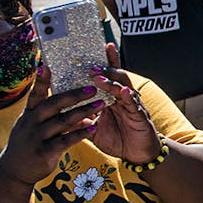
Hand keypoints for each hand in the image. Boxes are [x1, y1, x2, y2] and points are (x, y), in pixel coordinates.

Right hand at [0, 64, 103, 186]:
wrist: (14, 171)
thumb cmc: (28, 144)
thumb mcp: (31, 125)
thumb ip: (46, 114)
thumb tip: (68, 103)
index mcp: (29, 114)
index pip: (36, 94)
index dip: (42, 80)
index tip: (47, 65)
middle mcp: (31, 123)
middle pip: (53, 104)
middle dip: (74, 95)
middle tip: (92, 88)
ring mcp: (37, 137)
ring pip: (62, 121)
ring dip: (83, 112)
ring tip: (100, 104)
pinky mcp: (44, 152)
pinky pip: (65, 141)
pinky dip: (80, 133)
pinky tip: (94, 127)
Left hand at [88, 45, 161, 163]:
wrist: (137, 155)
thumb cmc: (118, 139)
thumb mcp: (95, 129)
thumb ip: (82, 120)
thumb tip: (62, 114)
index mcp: (112, 98)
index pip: (108, 76)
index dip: (105, 61)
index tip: (97, 48)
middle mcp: (123, 97)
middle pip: (116, 75)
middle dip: (105, 67)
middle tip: (90, 64)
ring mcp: (132, 105)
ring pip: (123, 87)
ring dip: (111, 80)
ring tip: (99, 76)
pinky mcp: (139, 116)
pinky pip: (133, 104)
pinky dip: (128, 97)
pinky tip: (123, 91)